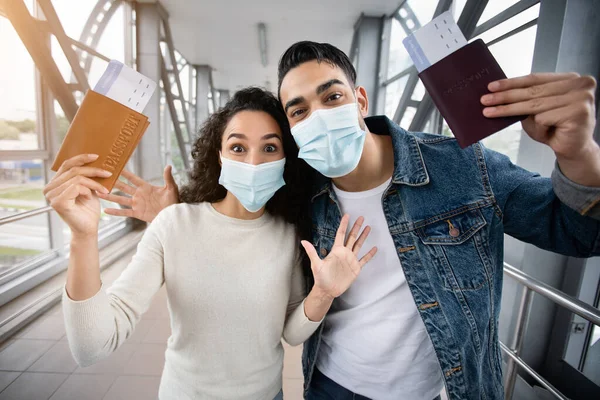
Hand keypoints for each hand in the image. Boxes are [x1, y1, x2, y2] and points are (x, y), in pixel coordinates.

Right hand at [43, 154, 110, 235]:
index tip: (97, 156)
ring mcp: (51, 195)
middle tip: (108, 174)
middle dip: (94, 171)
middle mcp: (49, 188)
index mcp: (54, 183)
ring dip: (94, 183)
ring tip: (102, 191)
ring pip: (77, 178)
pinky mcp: (57, 202)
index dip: (81, 158)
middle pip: (73, 170)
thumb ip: (85, 176)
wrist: (88, 228)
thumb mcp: (88, 188)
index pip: (66, 164)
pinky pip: (76, 187)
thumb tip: (96, 159)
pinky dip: (88, 191)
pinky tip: (90, 198)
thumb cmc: (88, 209)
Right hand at [97, 165, 178, 222]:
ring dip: (110, 196)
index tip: (115, 167)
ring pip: (120, 199)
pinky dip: (115, 212)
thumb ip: (168, 178)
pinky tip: (105, 210)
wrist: (172, 215)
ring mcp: (137, 204)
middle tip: (102, 178)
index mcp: (146, 187)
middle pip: (123, 187)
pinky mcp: (137, 213)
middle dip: (113, 183)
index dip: (125, 173)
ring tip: (98, 192)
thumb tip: (169, 166)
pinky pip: (124, 212)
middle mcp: (139, 195)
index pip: (133, 178)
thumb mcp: (171, 188)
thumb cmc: (173, 201)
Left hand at [301, 214, 377, 299]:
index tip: (347, 215)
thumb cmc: (320, 278)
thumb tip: (303, 241)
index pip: (341, 234)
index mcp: (336, 250)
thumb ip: (311, 252)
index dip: (344, 224)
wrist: (327, 290)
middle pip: (352, 237)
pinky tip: (374, 248)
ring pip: (358, 245)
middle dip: (357, 227)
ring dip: (363, 237)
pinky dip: (369, 254)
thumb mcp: (316, 264)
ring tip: (368, 227)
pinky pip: (364, 260)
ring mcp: (350, 260)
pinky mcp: (355, 268)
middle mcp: (344, 253)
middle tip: (362, 217)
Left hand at [481, 73, 596, 159]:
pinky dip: (539, 126)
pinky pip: (544, 118)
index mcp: (570, 78)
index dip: (512, 82)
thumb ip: (524, 100)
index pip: (535, 78)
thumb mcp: (535, 111)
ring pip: (535, 104)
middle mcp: (580, 83)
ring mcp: (582, 97)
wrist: (573, 149)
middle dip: (505, 96)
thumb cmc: (553, 128)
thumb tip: (497, 93)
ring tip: (489, 113)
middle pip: (532, 91)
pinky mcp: (579, 112)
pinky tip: (547, 132)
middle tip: (484, 100)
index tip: (491, 86)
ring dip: (509, 110)